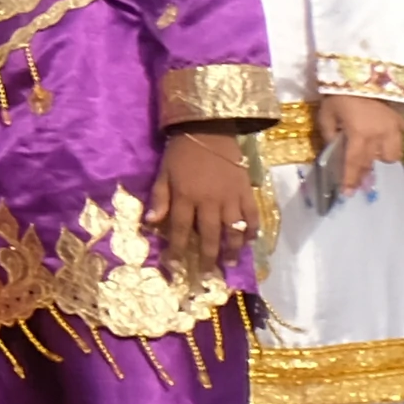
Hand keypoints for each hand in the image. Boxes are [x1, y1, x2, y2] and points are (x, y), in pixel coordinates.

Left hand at [155, 127, 264, 291]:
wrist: (208, 130)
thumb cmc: (181, 153)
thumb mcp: (163, 173)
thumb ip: (159, 199)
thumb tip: (151, 223)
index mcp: (186, 197)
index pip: (180, 230)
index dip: (177, 249)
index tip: (175, 266)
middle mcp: (209, 201)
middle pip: (209, 235)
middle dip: (208, 257)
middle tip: (208, 274)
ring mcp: (230, 197)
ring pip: (234, 230)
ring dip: (233, 249)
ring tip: (230, 263)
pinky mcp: (246, 191)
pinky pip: (252, 215)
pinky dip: (252, 229)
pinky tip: (250, 240)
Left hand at [319, 95, 403, 200]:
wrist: (360, 73)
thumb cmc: (339, 94)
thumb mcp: (326, 114)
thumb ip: (328, 135)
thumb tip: (332, 150)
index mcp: (359, 134)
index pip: (354, 163)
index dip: (350, 179)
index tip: (347, 193)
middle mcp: (380, 135)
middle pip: (373, 163)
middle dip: (363, 172)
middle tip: (356, 178)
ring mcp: (394, 128)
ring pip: (393, 154)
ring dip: (381, 156)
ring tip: (370, 151)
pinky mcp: (401, 120)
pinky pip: (400, 138)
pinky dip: (391, 140)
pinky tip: (382, 135)